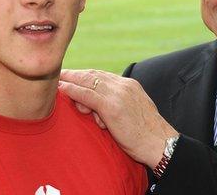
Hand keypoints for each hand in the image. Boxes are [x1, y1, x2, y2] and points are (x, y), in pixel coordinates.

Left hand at [59, 69, 178, 168]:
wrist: (160, 144)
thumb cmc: (146, 135)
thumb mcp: (133, 113)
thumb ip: (118, 106)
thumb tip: (100, 111)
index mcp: (130, 85)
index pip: (103, 76)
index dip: (86, 75)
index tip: (74, 76)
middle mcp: (123, 85)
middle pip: (93, 75)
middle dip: (75, 74)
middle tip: (60, 73)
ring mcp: (117, 94)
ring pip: (88, 82)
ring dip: (70, 80)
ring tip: (56, 80)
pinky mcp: (111, 107)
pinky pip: (86, 94)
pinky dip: (72, 90)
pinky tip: (61, 89)